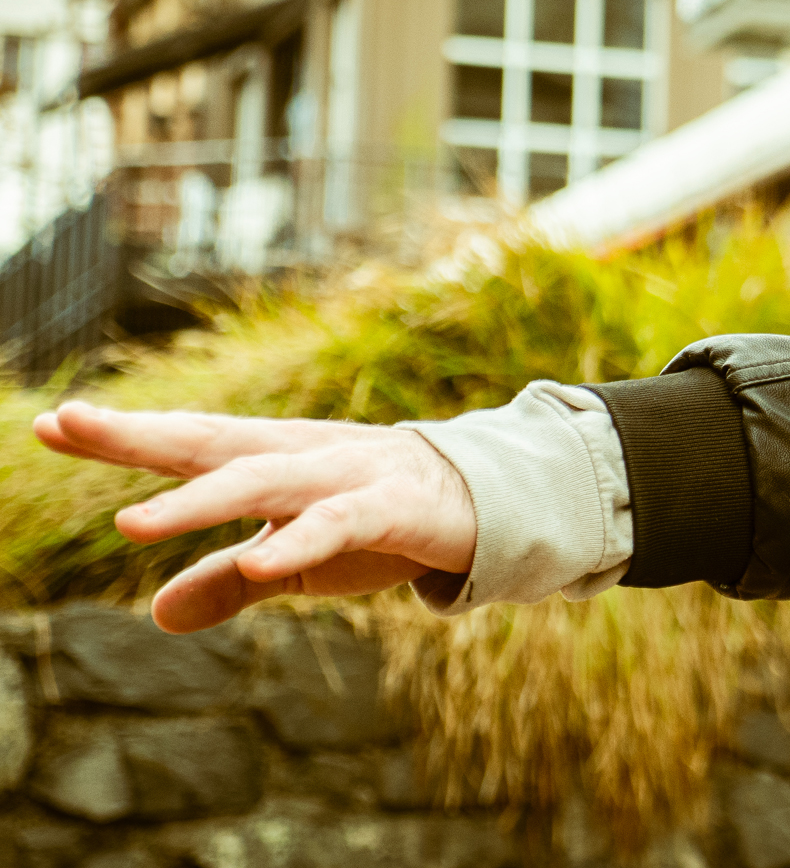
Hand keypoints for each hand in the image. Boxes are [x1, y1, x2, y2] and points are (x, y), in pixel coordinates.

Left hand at [33, 402, 476, 633]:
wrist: (490, 504)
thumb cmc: (382, 522)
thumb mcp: (297, 558)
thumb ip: (229, 581)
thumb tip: (156, 614)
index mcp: (274, 459)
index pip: (189, 442)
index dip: (124, 434)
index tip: (51, 424)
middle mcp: (303, 454)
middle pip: (212, 442)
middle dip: (141, 435)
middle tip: (70, 424)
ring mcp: (349, 475)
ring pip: (265, 479)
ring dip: (199, 499)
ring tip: (132, 523)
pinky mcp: (394, 507)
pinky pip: (338, 524)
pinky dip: (298, 541)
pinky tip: (257, 559)